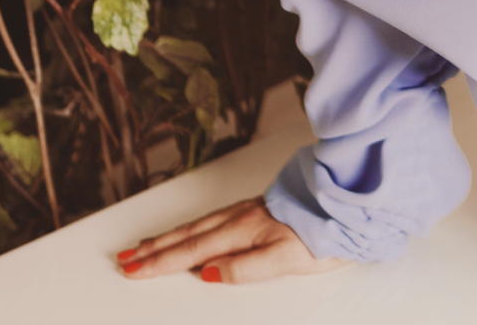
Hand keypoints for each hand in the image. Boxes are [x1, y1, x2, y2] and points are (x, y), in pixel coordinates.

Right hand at [115, 196, 357, 283]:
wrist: (352, 203)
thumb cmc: (325, 234)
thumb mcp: (287, 259)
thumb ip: (246, 268)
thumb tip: (207, 272)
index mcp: (243, 233)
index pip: (192, 252)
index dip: (160, 263)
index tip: (133, 269)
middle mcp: (240, 218)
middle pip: (187, 236)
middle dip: (153, 249)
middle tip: (124, 259)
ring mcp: (248, 211)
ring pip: (197, 225)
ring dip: (168, 237)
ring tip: (144, 244)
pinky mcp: (258, 208)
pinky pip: (212, 217)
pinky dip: (191, 226)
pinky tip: (189, 229)